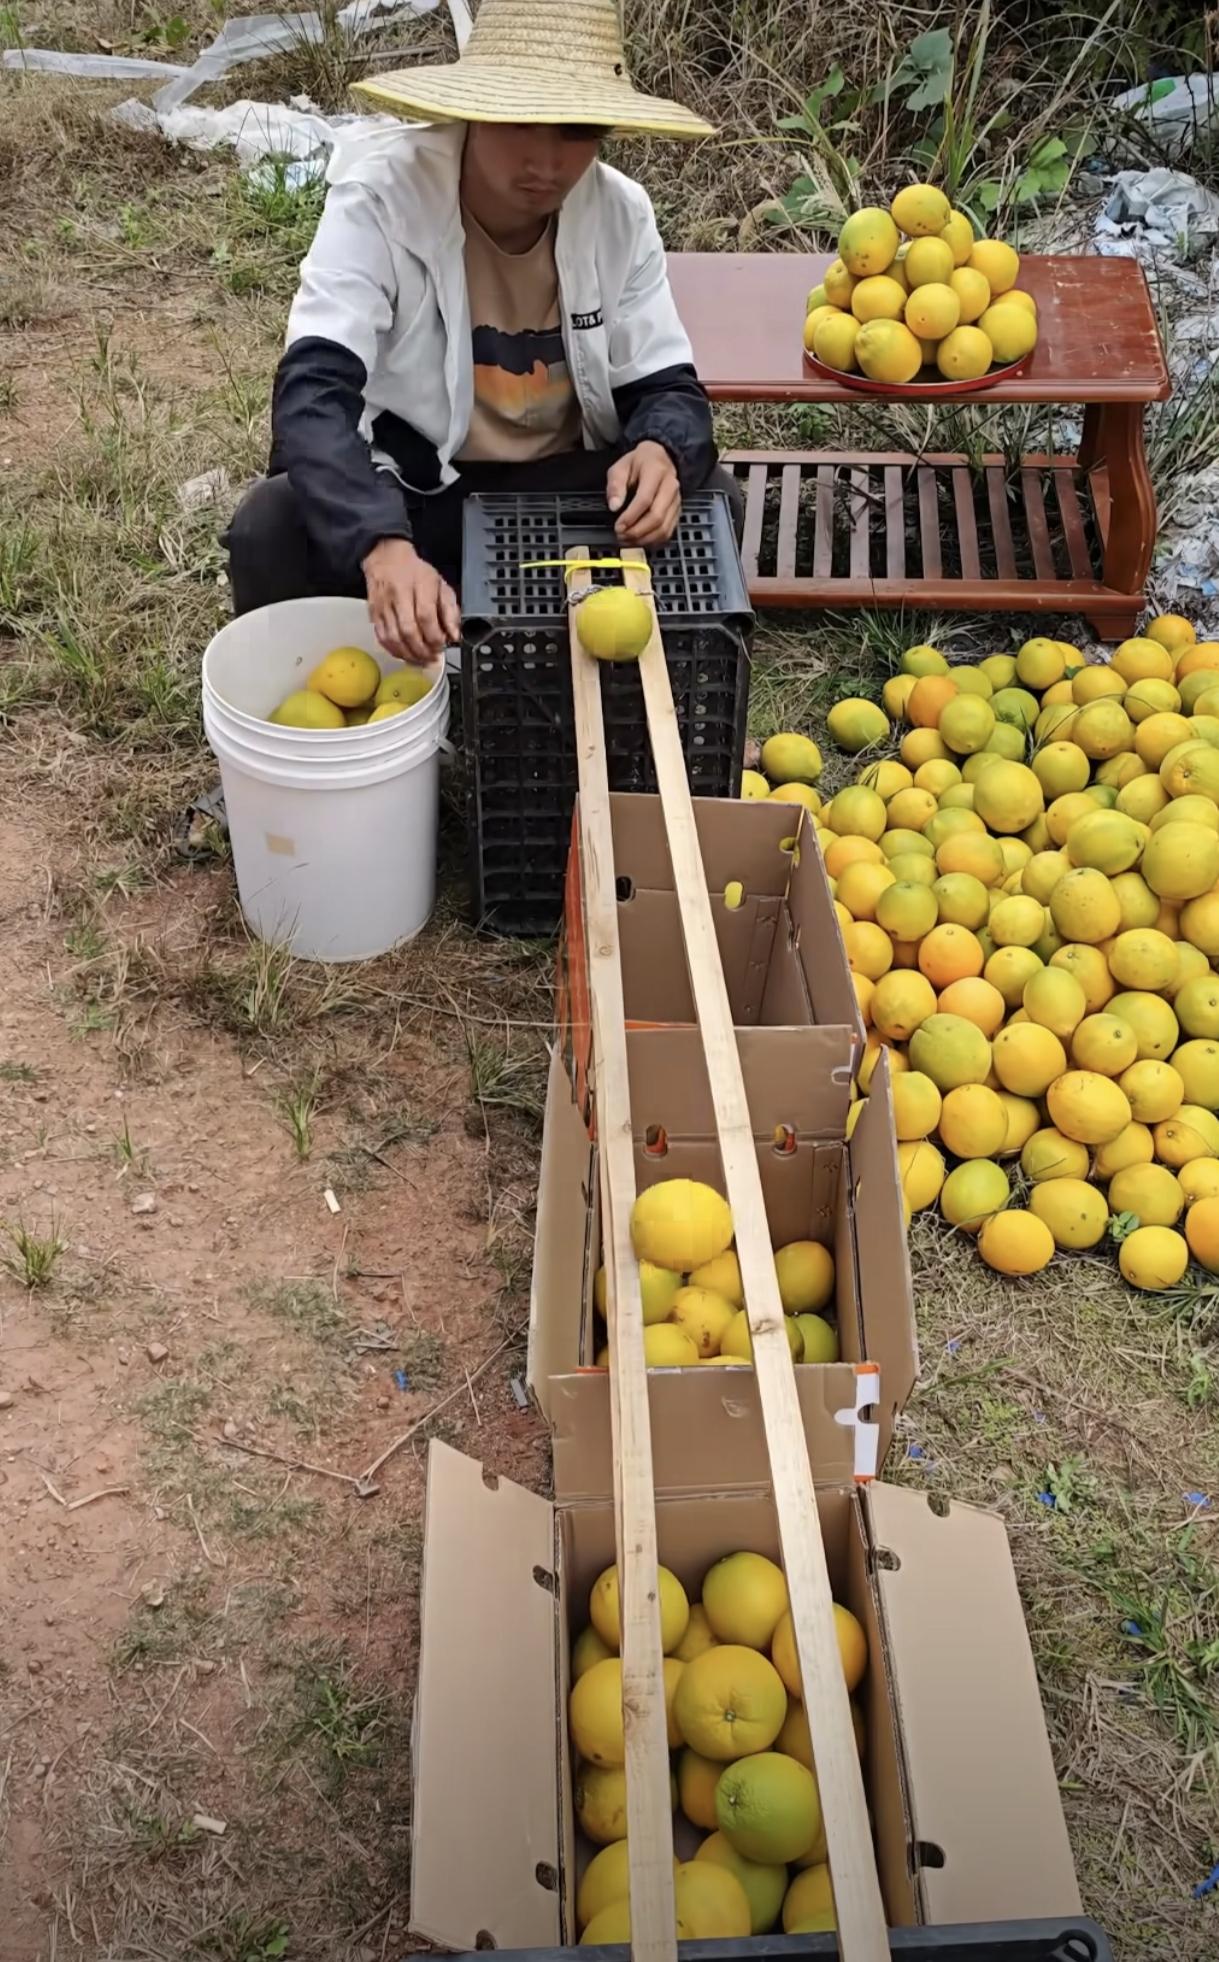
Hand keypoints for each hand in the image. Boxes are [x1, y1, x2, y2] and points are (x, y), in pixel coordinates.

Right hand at [362, 537, 459, 665]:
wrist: (386, 559)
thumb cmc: (416, 573)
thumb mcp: (441, 585)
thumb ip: (450, 611)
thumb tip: (454, 636)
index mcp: (420, 584)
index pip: (426, 616)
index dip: (434, 636)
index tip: (442, 646)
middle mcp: (399, 594)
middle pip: (409, 630)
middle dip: (422, 650)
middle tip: (432, 658)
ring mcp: (384, 605)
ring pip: (394, 637)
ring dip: (409, 655)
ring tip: (421, 661)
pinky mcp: (374, 613)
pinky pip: (382, 638)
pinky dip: (394, 651)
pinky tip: (405, 655)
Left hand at [607, 440, 681, 547]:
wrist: (660, 458)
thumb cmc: (639, 463)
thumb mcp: (621, 467)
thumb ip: (615, 485)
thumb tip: (614, 506)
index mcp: (656, 471)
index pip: (645, 499)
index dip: (631, 516)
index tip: (618, 526)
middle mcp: (670, 486)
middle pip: (657, 516)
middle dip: (637, 531)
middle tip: (621, 535)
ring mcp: (676, 501)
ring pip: (664, 528)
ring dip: (644, 539)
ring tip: (627, 540)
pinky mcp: (677, 511)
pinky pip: (668, 532)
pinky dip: (653, 540)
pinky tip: (639, 540)